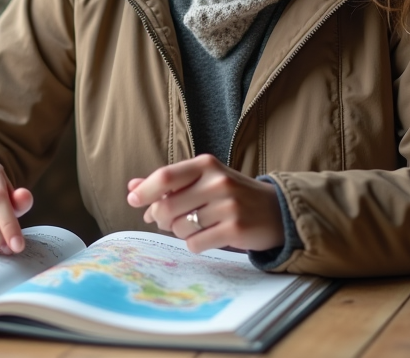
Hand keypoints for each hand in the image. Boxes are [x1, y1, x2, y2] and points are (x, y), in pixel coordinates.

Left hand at [126, 154, 282, 253]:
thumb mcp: (203, 180)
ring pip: (180, 228)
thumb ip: (169, 183)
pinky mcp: (235, 229)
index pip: (166, 176)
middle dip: (160, 218)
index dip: (145, 191)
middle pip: (167, 207)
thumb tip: (132, 187)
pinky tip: (208, 237)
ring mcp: (228, 205)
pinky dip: (195, 244)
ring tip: (196, 226)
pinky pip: (196, 244)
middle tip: (166, 221)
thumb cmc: (232, 195)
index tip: (133, 200)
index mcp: (206, 165)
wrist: (277, 211)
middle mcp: (218, 182)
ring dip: (180, 232)